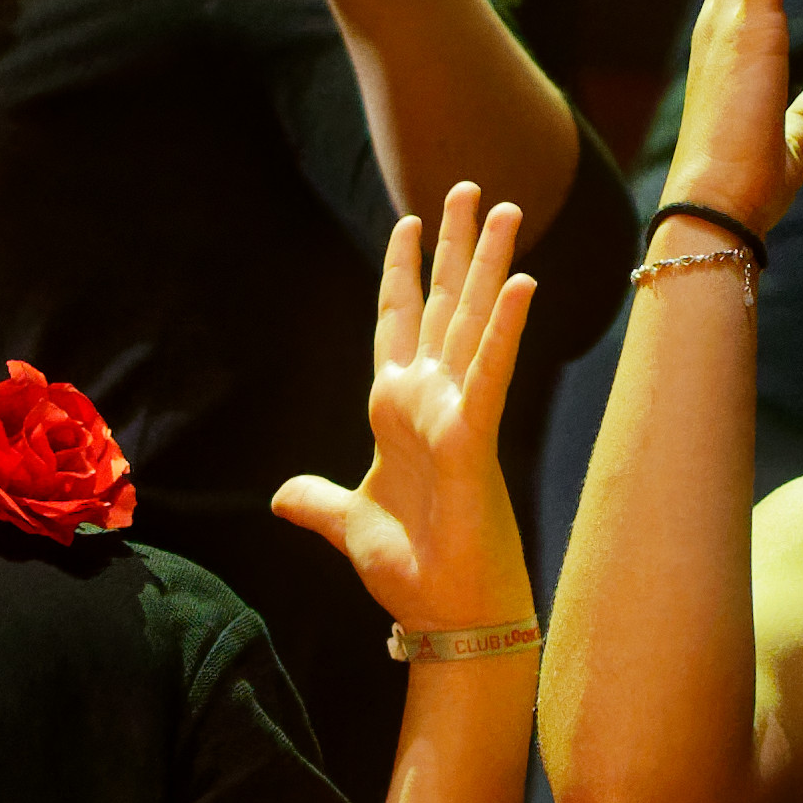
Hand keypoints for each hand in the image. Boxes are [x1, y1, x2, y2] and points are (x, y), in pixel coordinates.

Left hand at [276, 182, 539, 634]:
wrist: (443, 615)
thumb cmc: (410, 570)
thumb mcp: (348, 524)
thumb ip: (317, 501)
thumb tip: (283, 496)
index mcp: (398, 411)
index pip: (398, 323)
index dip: (401, 272)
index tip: (406, 222)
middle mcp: (431, 400)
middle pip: (443, 305)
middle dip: (453, 247)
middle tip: (468, 186)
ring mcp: (456, 413)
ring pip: (472, 322)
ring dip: (488, 265)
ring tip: (504, 207)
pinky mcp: (473, 437)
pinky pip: (489, 373)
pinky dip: (502, 329)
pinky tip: (520, 283)